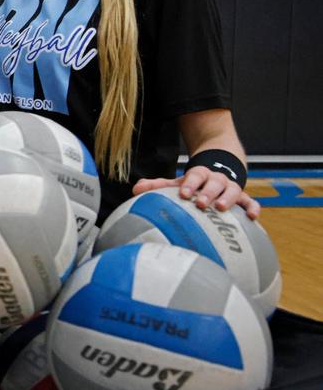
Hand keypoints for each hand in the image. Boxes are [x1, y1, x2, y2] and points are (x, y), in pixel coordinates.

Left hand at [132, 168, 259, 219]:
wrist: (217, 172)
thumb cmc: (192, 185)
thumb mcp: (177, 183)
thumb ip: (157, 186)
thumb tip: (135, 189)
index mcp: (200, 175)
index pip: (195, 175)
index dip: (189, 183)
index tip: (183, 193)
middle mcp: (217, 179)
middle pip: (214, 182)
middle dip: (207, 192)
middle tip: (200, 203)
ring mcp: (232, 188)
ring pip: (234, 190)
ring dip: (229, 198)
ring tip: (221, 208)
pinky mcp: (244, 199)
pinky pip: (251, 202)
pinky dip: (253, 207)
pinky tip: (252, 217)